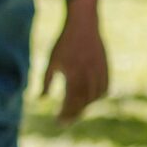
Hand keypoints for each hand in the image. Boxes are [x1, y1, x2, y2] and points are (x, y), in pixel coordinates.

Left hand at [40, 5, 108, 124]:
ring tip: (76, 110)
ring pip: (95, 97)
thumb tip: (40, 99)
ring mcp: (99, 72)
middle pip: (83, 103)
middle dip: (74, 114)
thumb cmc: (64, 42)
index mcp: (73, 75)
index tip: (58, 122)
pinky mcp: (106, 68)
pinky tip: (89, 98)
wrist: (84, 24)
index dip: (65, 114)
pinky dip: (97, 96)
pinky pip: (104, 88)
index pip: (70, 102)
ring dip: (86, 106)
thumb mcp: (52, 61)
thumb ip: (46, 81)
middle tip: (65, 121)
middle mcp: (88, 76)